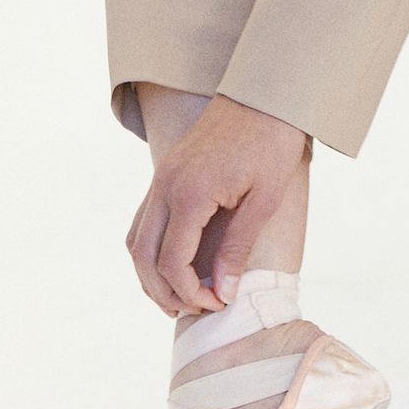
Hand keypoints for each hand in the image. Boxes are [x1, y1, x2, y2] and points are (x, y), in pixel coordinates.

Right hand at [125, 94, 309, 317]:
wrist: (265, 96)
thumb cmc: (272, 144)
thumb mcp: (265, 199)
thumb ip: (239, 247)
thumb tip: (224, 292)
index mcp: (189, 194)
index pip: (173, 262)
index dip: (190, 293)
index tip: (216, 305)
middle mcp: (165, 187)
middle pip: (144, 256)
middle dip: (163, 292)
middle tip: (191, 312)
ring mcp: (160, 178)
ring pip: (136, 240)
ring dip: (149, 274)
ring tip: (178, 298)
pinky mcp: (165, 174)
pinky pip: (143, 221)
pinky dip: (150, 249)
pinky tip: (171, 264)